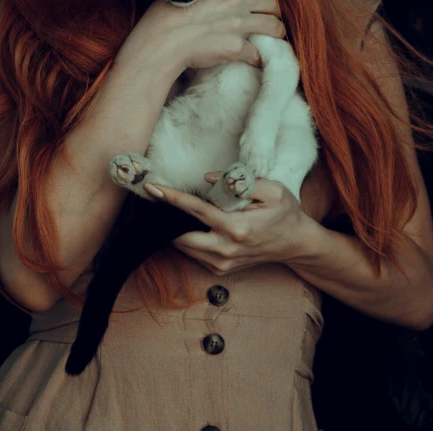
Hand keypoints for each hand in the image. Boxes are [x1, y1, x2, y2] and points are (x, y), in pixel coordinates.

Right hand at [118, 0, 284, 74]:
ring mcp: (238, 26)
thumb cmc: (165, 14)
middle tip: (271, 16)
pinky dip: (258, 57)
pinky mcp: (235, 48)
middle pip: (272, 2)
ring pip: (273, 27)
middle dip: (274, 10)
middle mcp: (236, 2)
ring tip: (274, 37)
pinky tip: (255, 59)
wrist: (160, 42)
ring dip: (276, 32)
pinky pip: (258, 53)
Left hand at [143, 173, 315, 274]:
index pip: (196, 210)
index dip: (172, 198)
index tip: (152, 187)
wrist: (296, 243)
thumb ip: (240, 181)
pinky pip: (194, 253)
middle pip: (181, 236)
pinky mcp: (221, 270)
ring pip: (184, 247)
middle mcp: (226, 249)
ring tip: (171, 208)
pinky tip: (189, 223)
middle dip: (166, 218)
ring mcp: (222, 263)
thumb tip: (208, 177)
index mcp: (237, 228)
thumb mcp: (272, 190)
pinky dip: (187, 238)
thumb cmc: (285, 213)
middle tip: (156, 198)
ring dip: (175, 228)